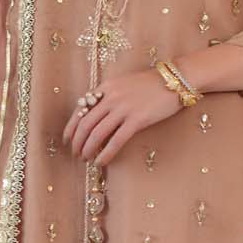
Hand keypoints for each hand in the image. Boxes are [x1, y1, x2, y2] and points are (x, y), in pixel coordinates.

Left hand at [63, 70, 181, 167]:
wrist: (176, 80)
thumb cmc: (151, 84)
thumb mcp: (124, 84)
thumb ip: (108, 96)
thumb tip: (93, 116)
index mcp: (106, 87)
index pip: (80, 109)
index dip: (70, 127)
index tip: (66, 139)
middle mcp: (111, 97)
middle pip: (85, 124)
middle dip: (77, 141)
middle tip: (75, 153)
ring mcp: (124, 108)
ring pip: (97, 134)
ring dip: (88, 149)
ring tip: (85, 159)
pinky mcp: (137, 120)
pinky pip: (115, 141)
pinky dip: (105, 154)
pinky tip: (100, 162)